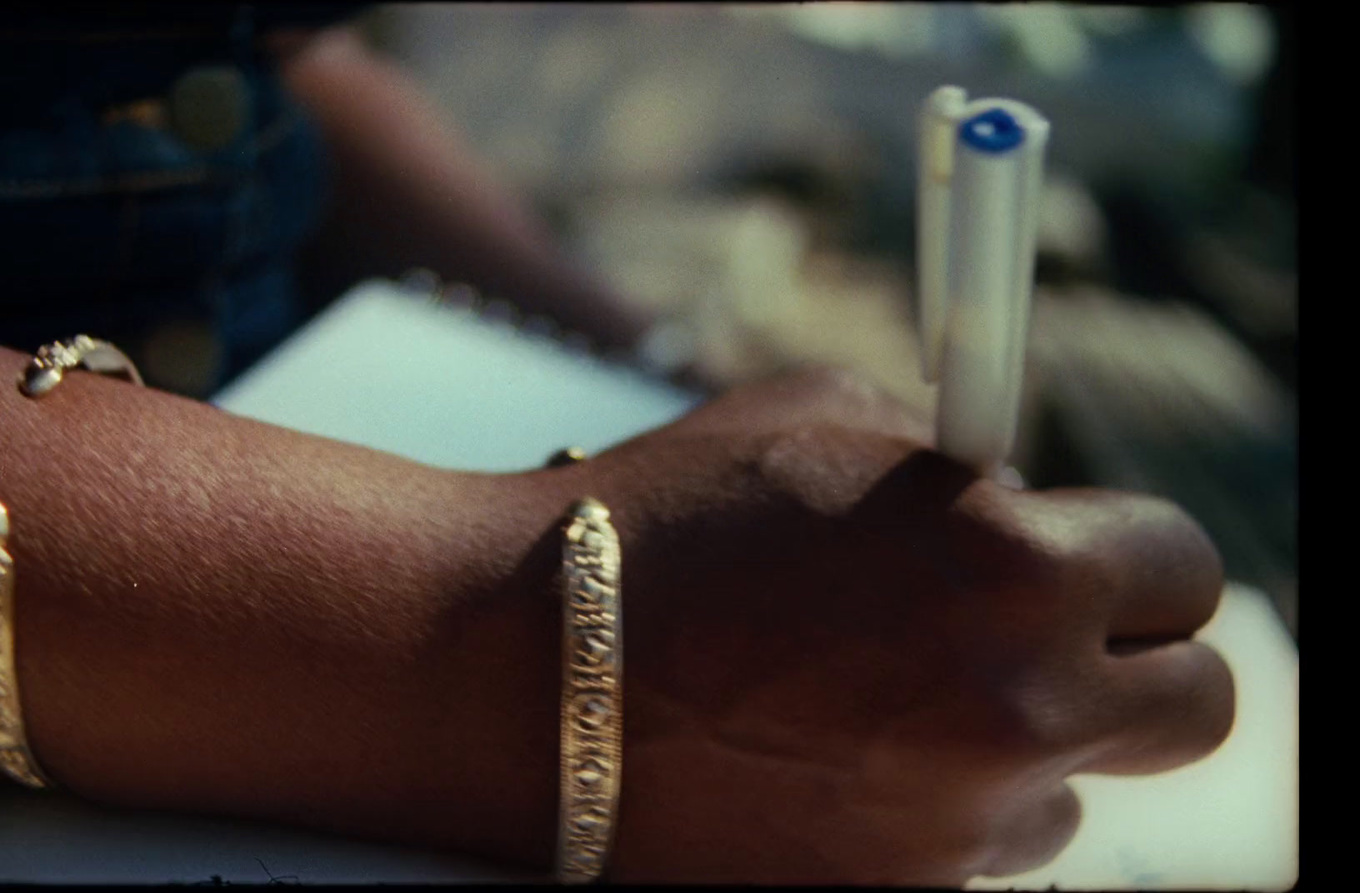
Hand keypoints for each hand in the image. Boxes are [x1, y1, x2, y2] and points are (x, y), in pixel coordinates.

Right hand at [556, 368, 1232, 884]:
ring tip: (880, 698)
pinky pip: (965, 853)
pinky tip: (826, 754)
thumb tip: (1020, 494)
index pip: (1188, 567)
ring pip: (1069, 792)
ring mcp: (953, 826)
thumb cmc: (658, 520)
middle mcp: (1014, 709)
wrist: (517, 665)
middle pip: (1196, 707)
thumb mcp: (817, 418)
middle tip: (1054, 639)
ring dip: (1012, 744)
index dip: (1138, 555)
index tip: (1094, 557)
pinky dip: (927, 808)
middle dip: (1136, 663)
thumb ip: (952, 458)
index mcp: (1014, 566)